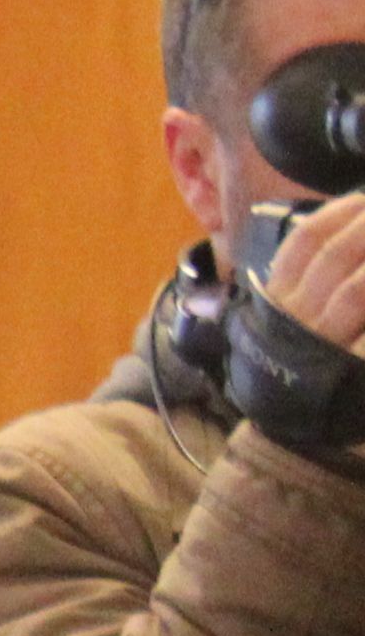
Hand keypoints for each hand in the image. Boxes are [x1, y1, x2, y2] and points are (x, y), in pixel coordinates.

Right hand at [260, 185, 364, 352]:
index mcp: (278, 300)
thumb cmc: (297, 365)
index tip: (364, 199)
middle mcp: (297, 317)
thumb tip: (340, 230)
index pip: (303, 243)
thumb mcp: (283, 320)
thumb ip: (299, 281)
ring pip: (357, 288)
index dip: (338, 214)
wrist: (296, 435)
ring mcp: (325, 342)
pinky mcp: (353, 365)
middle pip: (335, 256)